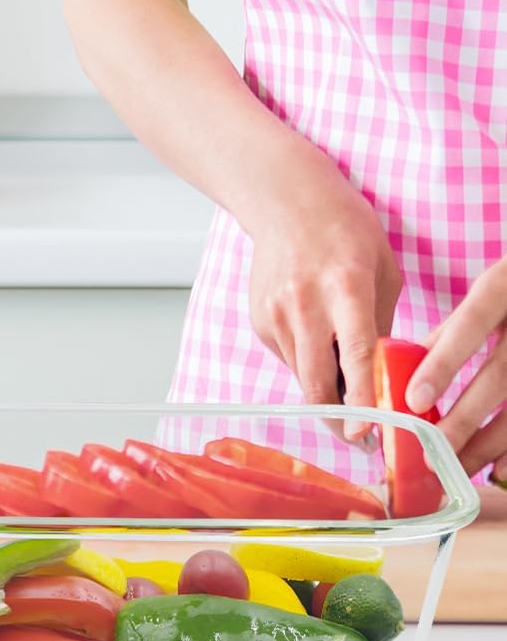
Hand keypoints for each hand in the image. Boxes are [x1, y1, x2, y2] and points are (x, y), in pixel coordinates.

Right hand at [246, 166, 400, 422]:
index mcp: (344, 287)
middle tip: (358, 438)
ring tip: (345, 392)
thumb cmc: (342, 229)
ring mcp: (276, 313)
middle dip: (338, 419)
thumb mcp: (381, 270)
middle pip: (317, 381)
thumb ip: (379, 323)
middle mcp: (304, 304)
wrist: (284, 202)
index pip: (356, 354)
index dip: (363, 398)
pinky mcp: (260, 320)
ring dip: (324, 391)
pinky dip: (306, 362)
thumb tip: (379, 374)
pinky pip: (288, 357)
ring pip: (302, 376)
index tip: (368, 434)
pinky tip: (316, 339)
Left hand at [405, 259, 506, 479]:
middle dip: (465, 419)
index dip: (443, 364)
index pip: (469, 327)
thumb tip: (400, 365)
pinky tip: (500, 470)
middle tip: (432, 452)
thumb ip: (451, 328)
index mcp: (503, 288)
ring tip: (458, 468)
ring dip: (492, 443)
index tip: (413, 401)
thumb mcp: (488, 293)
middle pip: (501, 376)